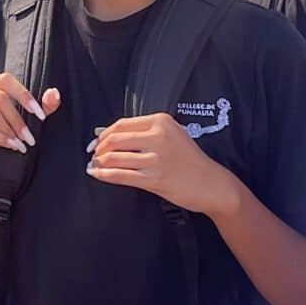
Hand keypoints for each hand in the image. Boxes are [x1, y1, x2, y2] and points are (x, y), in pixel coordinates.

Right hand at [0, 71, 58, 176]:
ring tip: (21, 143)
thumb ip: (42, 106)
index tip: (39, 113)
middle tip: (31, 137)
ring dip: (12, 131)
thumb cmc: (6, 139)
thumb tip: (54, 93)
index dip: (23, 94)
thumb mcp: (27, 120)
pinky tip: (12, 147)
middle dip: (20, 120)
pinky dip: (2, 140)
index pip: (4, 80)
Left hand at [86, 111, 235, 213]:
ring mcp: (156, 158)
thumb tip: (103, 133)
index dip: (104, 133)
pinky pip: (121, 175)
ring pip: (115, 157)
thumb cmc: (190, 160)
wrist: (212, 183)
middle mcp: (159, 136)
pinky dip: (105, 174)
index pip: (122, 124)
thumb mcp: (172, 136)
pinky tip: (97, 174)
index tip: (96, 141)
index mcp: (162, 121)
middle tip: (93, 155)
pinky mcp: (155, 178)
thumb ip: (143, 133)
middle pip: (115, 139)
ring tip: (94, 166)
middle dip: (99, 148)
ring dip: (99, 162)